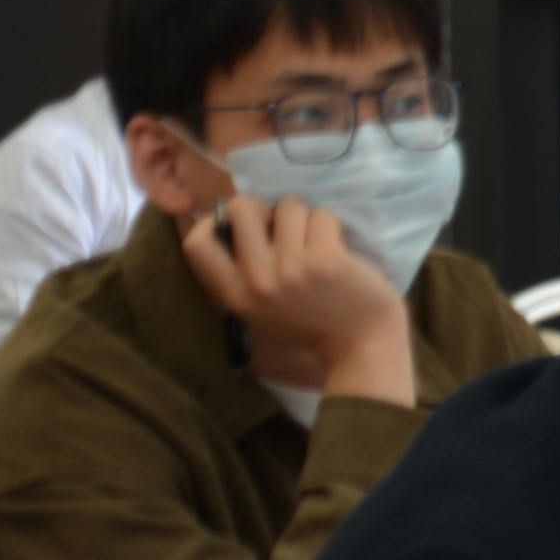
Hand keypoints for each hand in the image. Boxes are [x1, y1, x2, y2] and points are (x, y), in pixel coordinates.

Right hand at [173, 193, 419, 406]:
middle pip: (241, 209)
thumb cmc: (316, 327)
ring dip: (306, 217)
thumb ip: (247, 275)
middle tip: (285, 226)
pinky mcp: (325, 260)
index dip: (212, 221)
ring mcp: (290, 269)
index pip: (197, 245)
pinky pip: (322, 216)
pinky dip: (332, 226)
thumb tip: (237, 222)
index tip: (235, 223)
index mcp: (237, 296)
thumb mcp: (264, 310)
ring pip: (288, 207)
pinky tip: (340, 250)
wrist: (363, 352)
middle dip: (265, 207)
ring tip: (319, 243)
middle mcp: (257, 281)